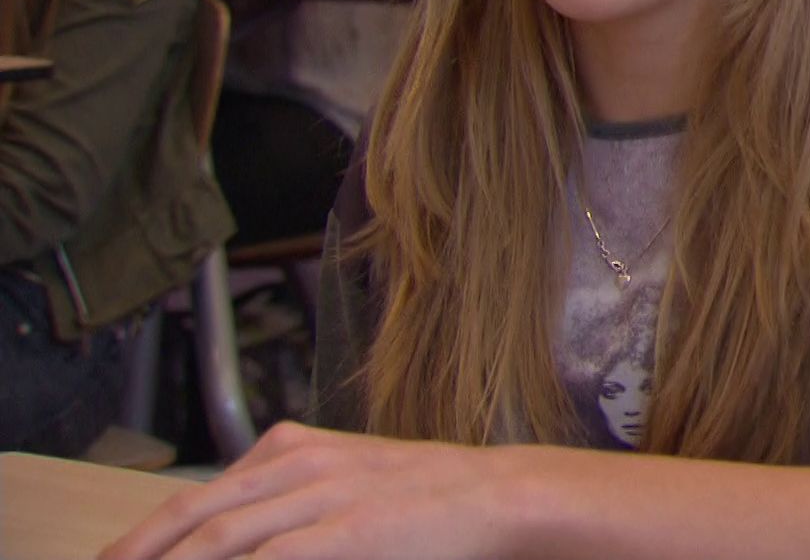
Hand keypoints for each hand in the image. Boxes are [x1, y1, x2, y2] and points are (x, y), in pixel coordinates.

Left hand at [100, 422, 524, 559]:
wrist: (497, 494)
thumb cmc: (431, 497)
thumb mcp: (351, 481)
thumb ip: (296, 499)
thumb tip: (246, 537)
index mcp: (296, 446)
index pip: (204, 492)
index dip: (154, 532)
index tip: (127, 559)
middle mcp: (299, 462)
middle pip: (195, 512)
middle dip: (141, 550)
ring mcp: (320, 495)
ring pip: (219, 538)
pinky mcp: (345, 531)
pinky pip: (269, 559)